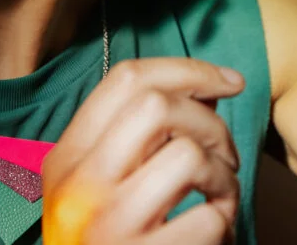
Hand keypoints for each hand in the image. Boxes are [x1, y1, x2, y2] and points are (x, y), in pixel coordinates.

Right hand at [42, 59, 244, 244]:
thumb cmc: (109, 234)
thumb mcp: (104, 179)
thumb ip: (143, 133)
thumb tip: (206, 89)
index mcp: (68, 154)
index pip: (126, 79)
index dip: (187, 69)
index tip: (228, 80)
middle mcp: (79, 183)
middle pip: (155, 106)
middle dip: (208, 119)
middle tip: (224, 148)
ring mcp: (108, 224)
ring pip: (188, 156)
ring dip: (223, 172)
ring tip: (221, 192)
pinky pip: (208, 219)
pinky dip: (225, 219)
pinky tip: (216, 228)